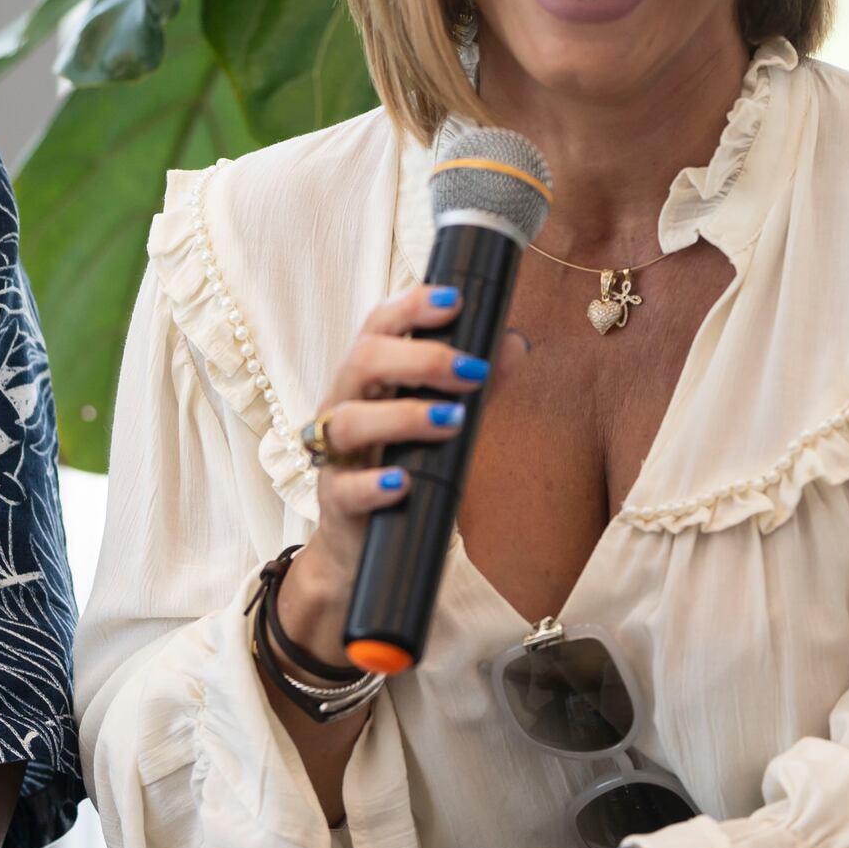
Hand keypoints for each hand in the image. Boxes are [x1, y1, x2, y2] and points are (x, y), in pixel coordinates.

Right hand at [278, 285, 503, 665]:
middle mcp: (343, 405)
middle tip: (472, 369)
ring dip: (403, 416)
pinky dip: (375, 483)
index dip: (411, 306)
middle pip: (361, 361)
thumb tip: (514, 344)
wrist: (362, 547)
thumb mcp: (440, 423)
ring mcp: (334, 455)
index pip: (378, 326)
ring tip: (453, 421)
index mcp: (367, 379)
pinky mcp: (335, 501)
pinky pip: (347, 488)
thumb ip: (475, 386)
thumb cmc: (401, 469)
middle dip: (419, 359)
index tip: (454, 300)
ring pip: (348, 421)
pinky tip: (405, 482)